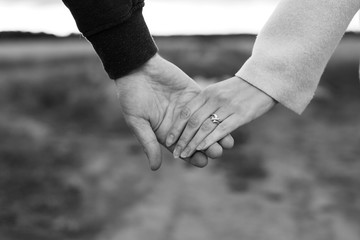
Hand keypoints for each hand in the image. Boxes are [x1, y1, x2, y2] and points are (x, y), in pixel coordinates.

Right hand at [115, 54, 233, 169]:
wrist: (137, 68)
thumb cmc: (132, 96)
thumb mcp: (137, 121)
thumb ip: (148, 143)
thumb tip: (155, 168)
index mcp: (166, 133)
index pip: (184, 150)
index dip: (193, 157)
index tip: (202, 162)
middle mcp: (180, 124)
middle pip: (198, 140)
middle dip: (208, 148)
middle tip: (216, 152)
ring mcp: (189, 109)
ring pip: (207, 125)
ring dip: (217, 134)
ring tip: (227, 142)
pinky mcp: (194, 94)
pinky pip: (208, 106)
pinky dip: (216, 114)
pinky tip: (225, 120)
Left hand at [165, 76, 275, 158]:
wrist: (265, 80)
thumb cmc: (241, 88)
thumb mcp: (220, 90)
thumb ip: (207, 103)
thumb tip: (193, 119)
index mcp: (207, 93)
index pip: (186, 112)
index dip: (176, 128)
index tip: (168, 141)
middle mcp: (214, 99)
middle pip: (192, 122)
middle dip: (182, 140)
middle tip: (175, 154)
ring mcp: (227, 107)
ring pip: (204, 128)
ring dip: (192, 144)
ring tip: (185, 155)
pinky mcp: (241, 115)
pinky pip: (221, 129)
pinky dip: (209, 140)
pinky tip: (201, 149)